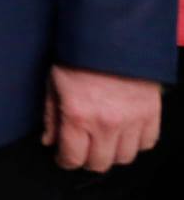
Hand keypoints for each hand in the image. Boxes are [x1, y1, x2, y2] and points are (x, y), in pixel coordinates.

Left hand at [43, 64, 162, 171]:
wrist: (111, 36)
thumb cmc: (78, 56)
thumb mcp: (53, 83)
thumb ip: (51, 116)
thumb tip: (49, 141)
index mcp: (78, 116)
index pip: (73, 158)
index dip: (65, 161)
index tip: (63, 157)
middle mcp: (106, 124)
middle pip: (99, 163)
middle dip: (87, 160)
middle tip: (82, 149)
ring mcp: (132, 120)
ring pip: (124, 157)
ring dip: (112, 153)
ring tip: (103, 140)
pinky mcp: (151, 114)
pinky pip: (147, 143)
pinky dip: (136, 142)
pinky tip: (124, 132)